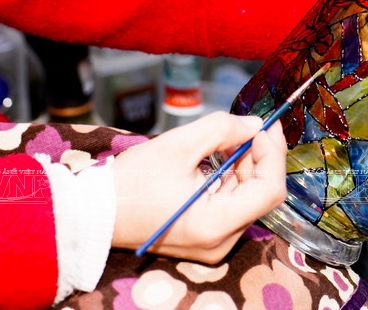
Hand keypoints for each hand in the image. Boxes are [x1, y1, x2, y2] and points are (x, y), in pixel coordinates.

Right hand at [111, 112, 286, 263]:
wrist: (94, 212)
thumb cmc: (132, 181)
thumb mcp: (178, 145)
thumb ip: (223, 129)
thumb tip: (255, 125)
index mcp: (215, 224)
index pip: (269, 190)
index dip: (273, 154)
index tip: (267, 126)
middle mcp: (220, 240)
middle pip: (261, 193)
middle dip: (260, 156)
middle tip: (251, 125)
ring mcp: (214, 242)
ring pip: (248, 197)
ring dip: (246, 164)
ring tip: (230, 138)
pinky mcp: (206, 236)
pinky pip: (232, 204)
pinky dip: (231, 177)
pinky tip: (220, 157)